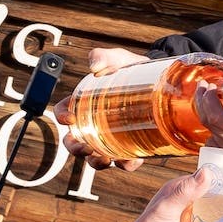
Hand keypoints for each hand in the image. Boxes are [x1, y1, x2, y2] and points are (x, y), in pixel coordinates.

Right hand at [57, 47, 152, 169]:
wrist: (160, 79)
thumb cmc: (132, 69)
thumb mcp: (118, 59)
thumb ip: (104, 57)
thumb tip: (95, 67)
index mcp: (85, 103)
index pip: (64, 112)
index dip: (62, 116)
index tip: (68, 118)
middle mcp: (95, 124)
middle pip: (75, 142)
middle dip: (75, 148)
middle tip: (84, 147)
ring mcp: (113, 137)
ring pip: (97, 157)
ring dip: (96, 162)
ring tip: (104, 158)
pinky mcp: (133, 146)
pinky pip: (125, 161)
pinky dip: (125, 164)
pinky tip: (128, 161)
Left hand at [193, 80, 222, 182]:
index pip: (218, 118)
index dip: (208, 100)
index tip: (211, 87)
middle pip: (211, 127)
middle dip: (203, 104)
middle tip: (205, 90)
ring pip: (213, 137)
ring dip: (207, 118)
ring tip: (210, 103)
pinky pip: (220, 148)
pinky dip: (215, 133)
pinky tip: (220, 123)